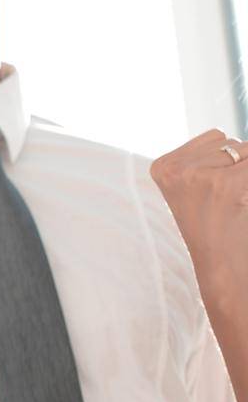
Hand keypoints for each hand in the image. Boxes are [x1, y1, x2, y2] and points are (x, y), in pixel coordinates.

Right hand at [151, 130, 247, 294]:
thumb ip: (210, 156)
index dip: (225, 162)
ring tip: (233, 204)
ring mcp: (197, 176)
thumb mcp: (198, 185)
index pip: (215, 137)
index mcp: (161, 166)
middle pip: (231, 142)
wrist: (220, 264)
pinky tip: (242, 204)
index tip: (211, 192)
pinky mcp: (224, 185)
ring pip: (247, 150)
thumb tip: (241, 145)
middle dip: (239, 167)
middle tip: (224, 202)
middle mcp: (173, 169)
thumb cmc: (215, 225)